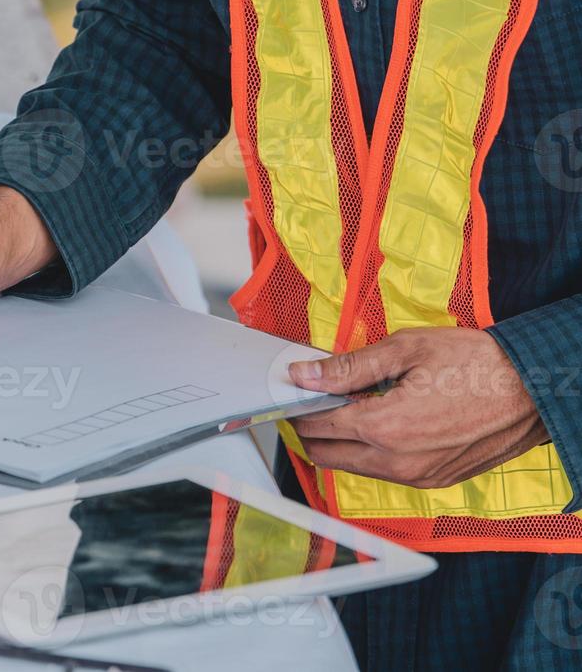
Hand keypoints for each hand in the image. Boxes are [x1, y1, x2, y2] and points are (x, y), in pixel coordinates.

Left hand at [288, 327, 548, 488]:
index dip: (298, 407)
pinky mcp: (435, 480)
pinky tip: (383, 421)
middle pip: (327, 455)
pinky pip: (385, 472)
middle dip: (311, 428)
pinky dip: (371, 451)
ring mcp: (418, 477)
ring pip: (355, 467)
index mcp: (385, 428)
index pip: (317, 426)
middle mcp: (398, 462)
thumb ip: (348, 367)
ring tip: (352, 405)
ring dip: (342, 442)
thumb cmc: (478, 364)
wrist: (536, 391)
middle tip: (315, 400)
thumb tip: (304, 375)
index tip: (294, 391)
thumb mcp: (406, 350)